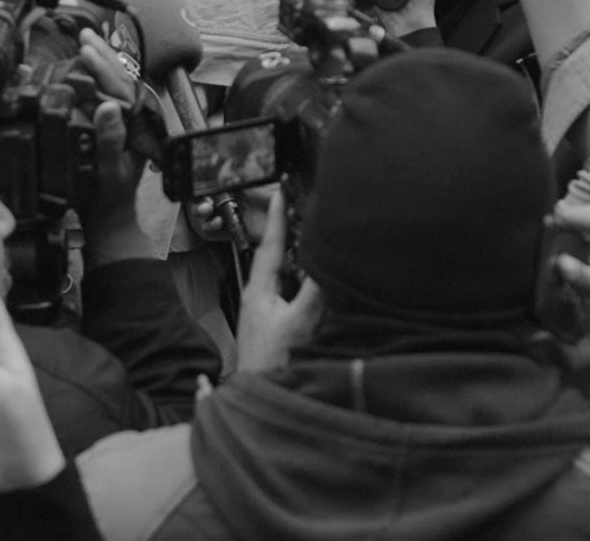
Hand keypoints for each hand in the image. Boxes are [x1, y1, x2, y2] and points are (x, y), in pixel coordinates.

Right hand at [74, 29, 152, 262]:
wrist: (107, 215)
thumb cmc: (106, 196)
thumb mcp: (106, 170)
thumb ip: (109, 140)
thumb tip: (108, 108)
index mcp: (140, 125)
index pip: (123, 87)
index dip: (103, 67)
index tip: (86, 50)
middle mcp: (139, 119)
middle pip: (124, 79)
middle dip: (104, 55)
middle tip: (85, 37)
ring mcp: (130, 120)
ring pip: (119, 83)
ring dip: (103, 61)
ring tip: (88, 42)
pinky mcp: (120, 124)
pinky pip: (112, 93)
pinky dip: (100, 76)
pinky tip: (90, 64)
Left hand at [235, 188, 321, 372]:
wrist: (259, 400)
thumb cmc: (272, 365)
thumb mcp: (298, 325)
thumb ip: (316, 293)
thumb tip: (330, 263)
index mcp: (258, 290)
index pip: (270, 245)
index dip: (278, 216)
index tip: (281, 189)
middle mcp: (260, 297)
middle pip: (279, 257)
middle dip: (293, 233)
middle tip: (305, 207)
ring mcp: (268, 311)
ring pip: (288, 275)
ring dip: (302, 259)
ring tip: (317, 237)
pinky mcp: (277, 325)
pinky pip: (294, 293)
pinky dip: (306, 282)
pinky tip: (320, 280)